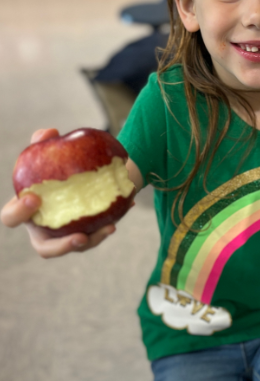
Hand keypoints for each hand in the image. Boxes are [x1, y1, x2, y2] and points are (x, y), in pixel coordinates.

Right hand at [1, 128, 118, 256]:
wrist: (78, 178)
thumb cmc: (53, 169)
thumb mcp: (47, 154)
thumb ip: (43, 143)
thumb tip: (50, 132)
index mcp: (25, 212)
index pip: (11, 218)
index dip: (18, 212)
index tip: (34, 198)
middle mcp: (43, 230)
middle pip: (44, 249)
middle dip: (60, 246)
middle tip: (79, 236)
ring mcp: (64, 238)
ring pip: (77, 247)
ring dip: (93, 240)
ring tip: (109, 227)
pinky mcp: (86, 236)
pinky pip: (98, 235)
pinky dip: (110, 223)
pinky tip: (127, 205)